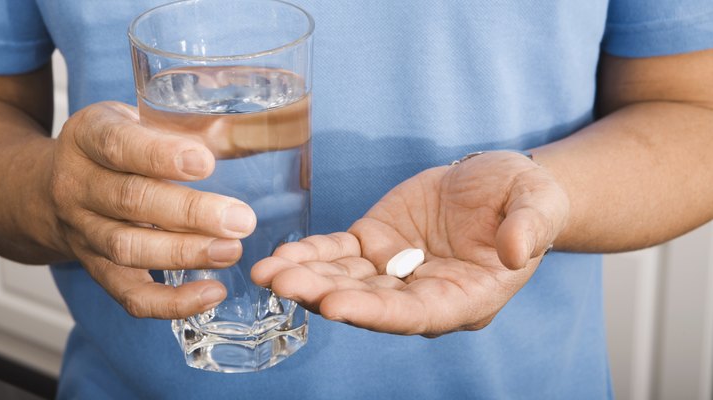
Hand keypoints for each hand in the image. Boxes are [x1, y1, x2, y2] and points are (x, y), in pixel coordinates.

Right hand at [47, 102, 255, 318]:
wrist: (47, 189)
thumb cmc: (116, 148)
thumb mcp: (138, 119)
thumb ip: (189, 126)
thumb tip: (258, 131)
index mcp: (87, 136)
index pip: (118, 144)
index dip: (161, 156)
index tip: (206, 162)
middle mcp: (77, 185)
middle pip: (130, 201)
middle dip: (190, 213)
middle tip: (240, 219)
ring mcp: (83, 232)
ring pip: (128, 249)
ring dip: (184, 253)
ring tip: (232, 251)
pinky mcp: (96, 270)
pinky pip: (129, 294)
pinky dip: (171, 301)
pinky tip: (212, 293)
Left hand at [252, 151, 568, 335]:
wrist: (498, 181)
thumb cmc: (525, 197)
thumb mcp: (537, 202)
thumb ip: (530, 226)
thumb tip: (518, 252)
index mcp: (465, 296)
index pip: (416, 314)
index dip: (376, 313)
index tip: (335, 305)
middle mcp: (423, 292)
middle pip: (369, 303)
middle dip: (324, 295)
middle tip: (283, 286)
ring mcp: (395, 270)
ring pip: (345, 280)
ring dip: (306, 277)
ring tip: (266, 273)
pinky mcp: (374, 243)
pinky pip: (338, 253)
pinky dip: (310, 254)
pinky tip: (281, 256)